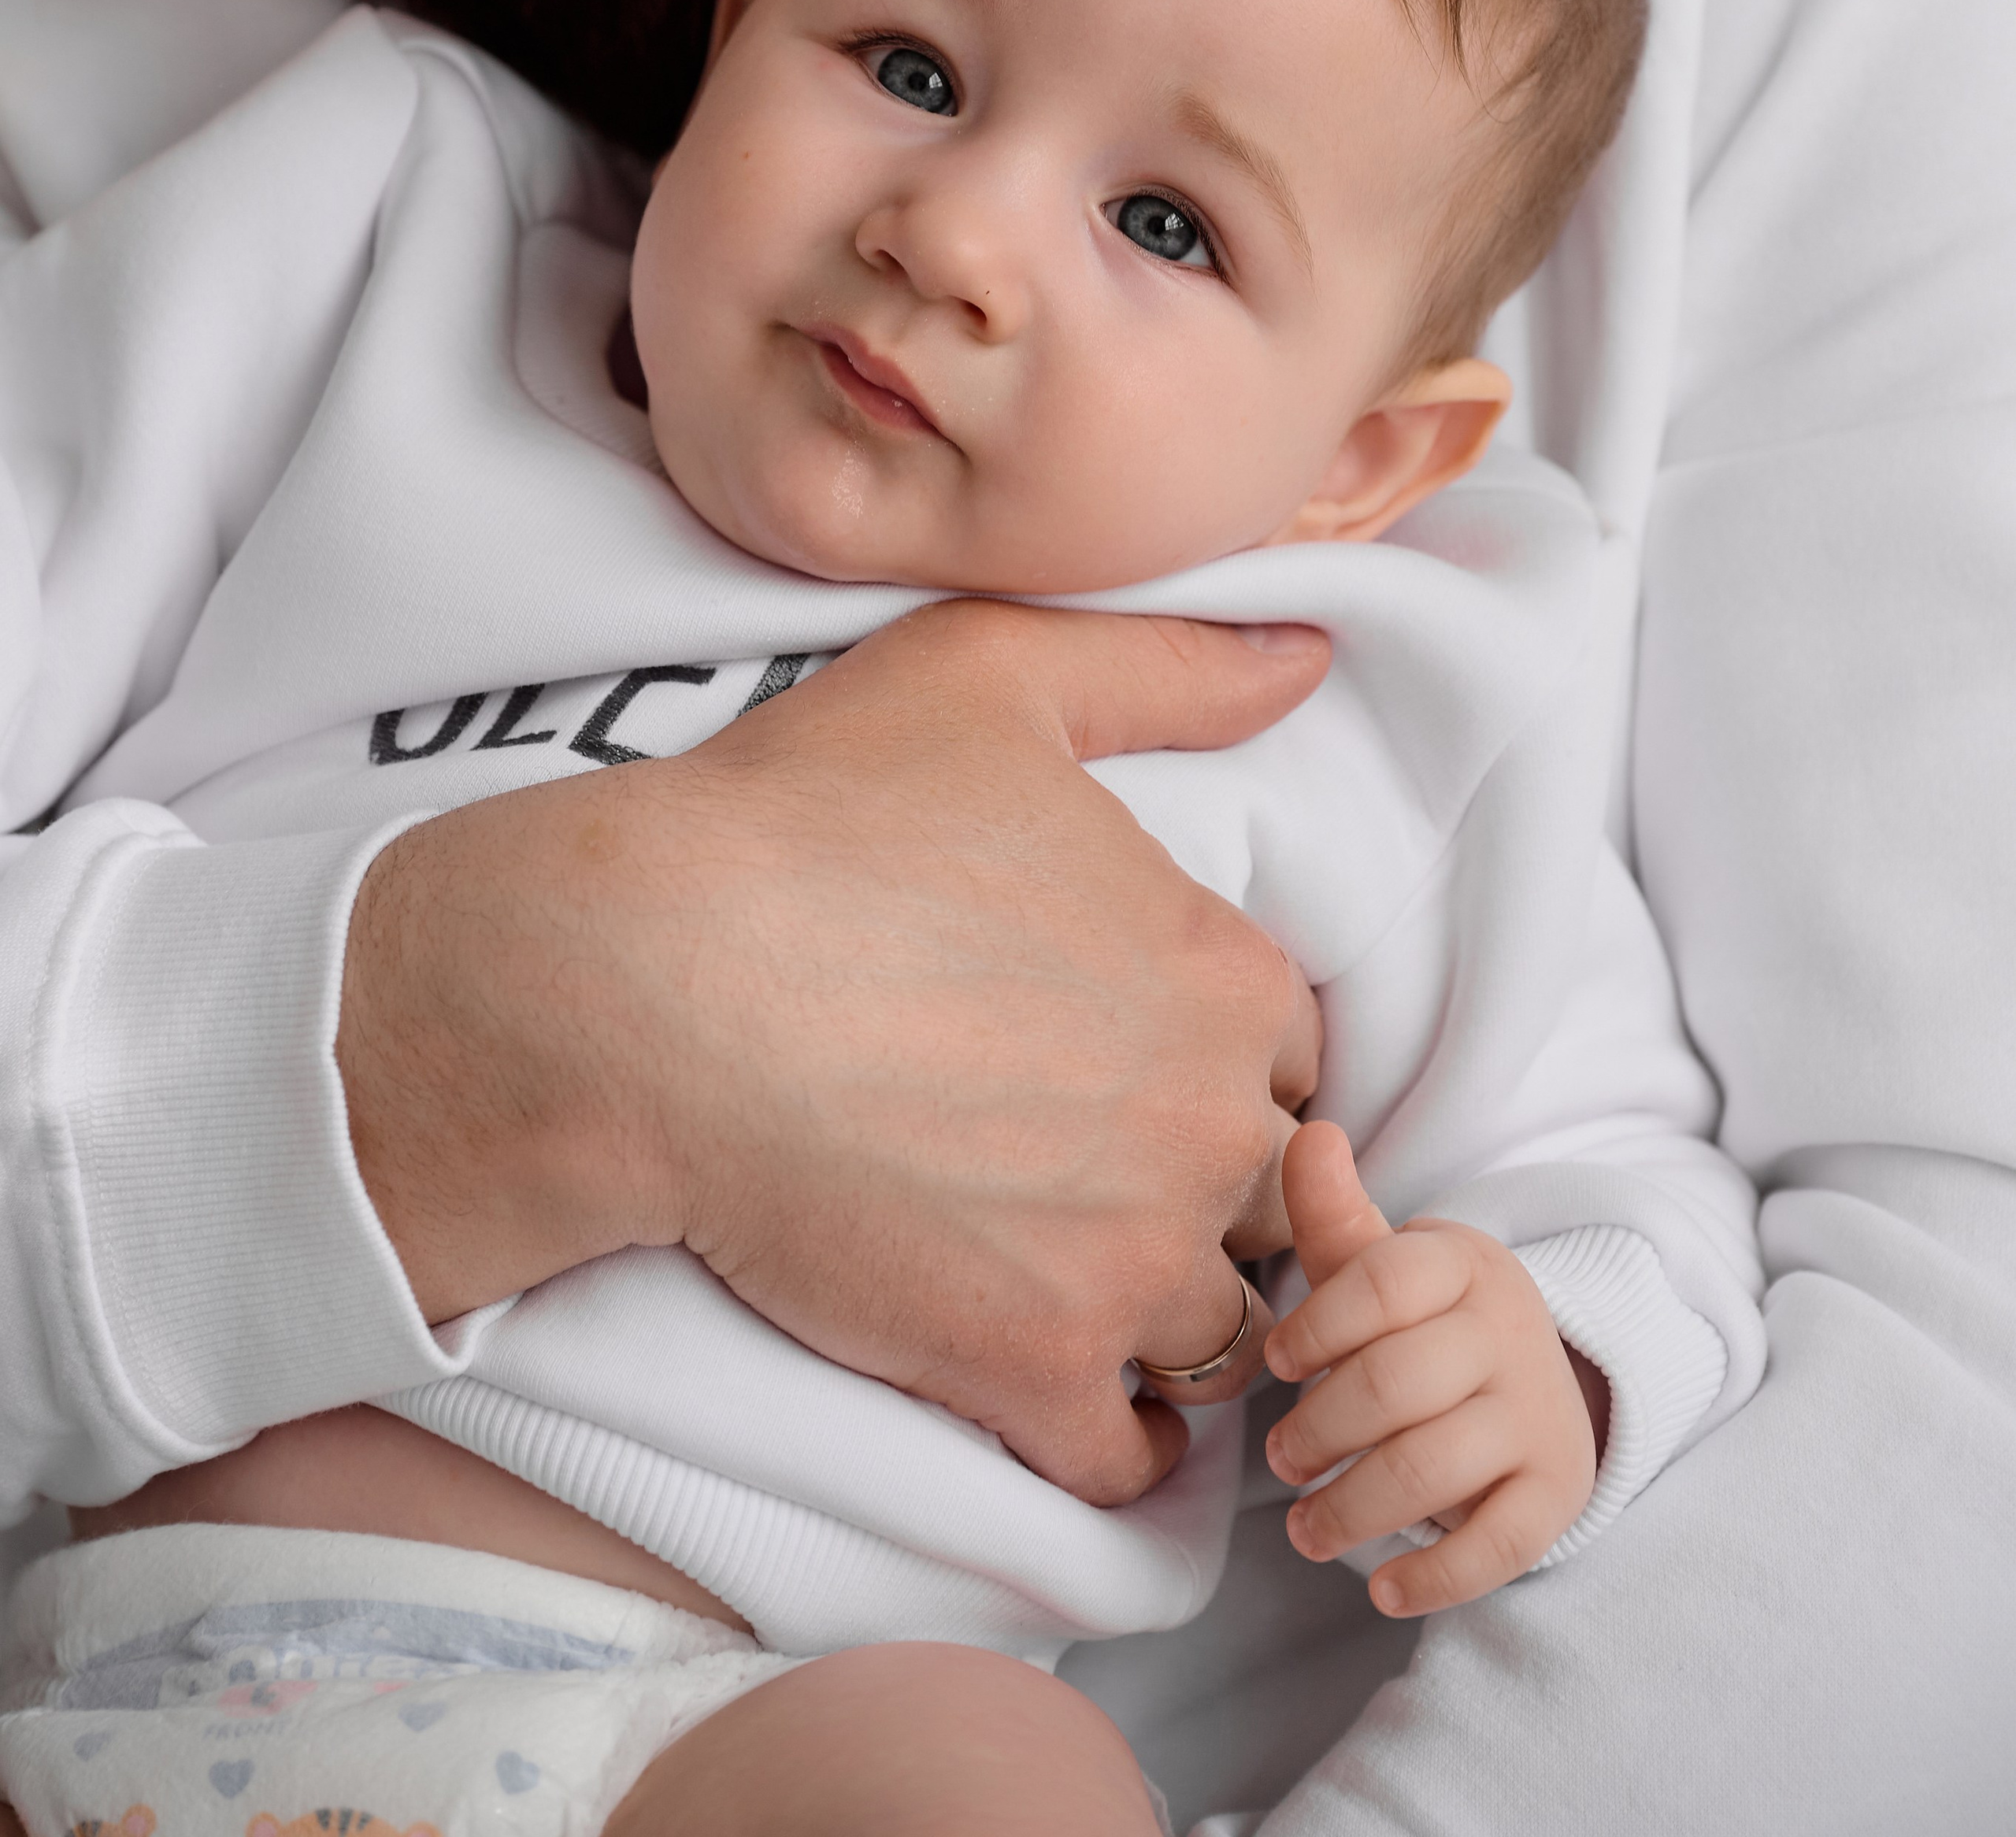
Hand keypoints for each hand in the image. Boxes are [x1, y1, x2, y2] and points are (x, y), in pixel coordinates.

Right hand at [337, 598, 1323, 1505]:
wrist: (646, 986)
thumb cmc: (807, 814)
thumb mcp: (994, 672)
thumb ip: (1170, 666)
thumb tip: (1309, 653)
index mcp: (1220, 974)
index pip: (1290, 1048)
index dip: (1223, 1053)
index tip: (1141, 1056)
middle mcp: (1206, 1125)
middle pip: (1265, 1191)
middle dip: (1203, 1182)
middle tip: (1098, 1169)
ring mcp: (1126, 1261)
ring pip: (1219, 1324)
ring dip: (1169, 1311)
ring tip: (1084, 1280)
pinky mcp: (1026, 1368)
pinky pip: (1128, 1454)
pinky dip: (1114, 1440)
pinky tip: (1072, 1398)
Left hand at [1262, 1122, 1601, 1614]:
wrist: (1533, 1375)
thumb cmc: (1421, 1318)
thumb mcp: (1379, 1261)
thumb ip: (1334, 1210)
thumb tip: (1311, 1132)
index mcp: (1463, 1264)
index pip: (1380, 1287)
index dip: (1314, 1330)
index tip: (1275, 1363)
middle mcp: (1511, 1334)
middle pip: (1396, 1386)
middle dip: (1320, 1431)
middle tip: (1282, 1459)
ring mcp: (1539, 1416)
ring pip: (1433, 1470)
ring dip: (1352, 1510)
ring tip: (1305, 1528)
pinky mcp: (1556, 1493)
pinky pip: (1498, 1546)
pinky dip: (1435, 1576)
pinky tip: (1383, 1587)